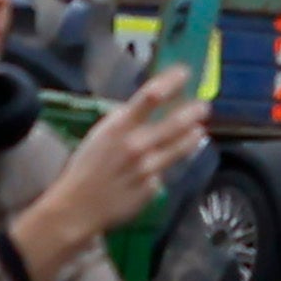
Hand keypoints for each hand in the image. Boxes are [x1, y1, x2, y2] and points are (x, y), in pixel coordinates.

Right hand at [11, 65, 209, 280]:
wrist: (76, 207)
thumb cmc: (85, 167)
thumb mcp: (100, 135)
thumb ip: (123, 122)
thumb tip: (147, 107)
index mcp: (118, 128)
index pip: (150, 97)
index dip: (171, 82)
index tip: (184, 73)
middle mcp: (136, 146)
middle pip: (173, 123)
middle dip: (191, 113)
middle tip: (204, 107)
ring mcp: (147, 169)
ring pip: (178, 149)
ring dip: (191, 138)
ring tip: (200, 132)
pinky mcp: (152, 189)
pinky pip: (162, 173)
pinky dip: (162, 168)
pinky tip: (159, 167)